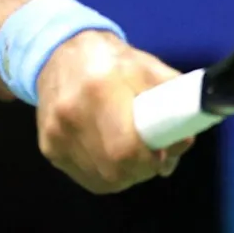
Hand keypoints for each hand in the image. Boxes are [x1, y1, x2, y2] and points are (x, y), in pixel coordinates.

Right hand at [34, 30, 194, 193]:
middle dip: (143, 169)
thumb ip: (173, 101)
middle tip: (154, 155)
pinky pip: (88, 178)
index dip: (151, 159)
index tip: (163, 153)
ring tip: (133, 151)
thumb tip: (184, 140)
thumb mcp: (149, 68)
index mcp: (100, 86)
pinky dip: (107, 174)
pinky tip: (112, 153)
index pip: (126, 147)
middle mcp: (72, 113)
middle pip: (115, 170)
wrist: (59, 52)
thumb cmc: (112, 60)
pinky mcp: (49, 148)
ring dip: (127, 174)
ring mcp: (56, 134)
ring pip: (104, 180)